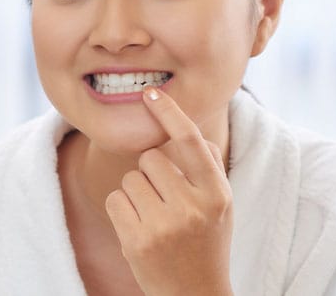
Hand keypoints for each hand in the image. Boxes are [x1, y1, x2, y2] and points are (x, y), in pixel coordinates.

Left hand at [104, 87, 232, 295]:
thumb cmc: (206, 243)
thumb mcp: (221, 206)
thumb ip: (207, 168)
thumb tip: (187, 128)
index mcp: (217, 194)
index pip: (191, 142)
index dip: (169, 113)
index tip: (150, 93)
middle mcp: (193, 207)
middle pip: (151, 158)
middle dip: (151, 172)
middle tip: (164, 199)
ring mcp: (164, 225)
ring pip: (130, 178)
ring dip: (136, 193)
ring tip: (154, 219)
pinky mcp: (137, 240)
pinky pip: (115, 199)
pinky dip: (122, 210)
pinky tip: (139, 230)